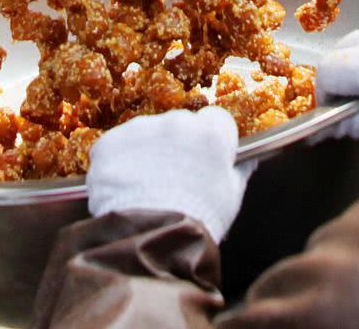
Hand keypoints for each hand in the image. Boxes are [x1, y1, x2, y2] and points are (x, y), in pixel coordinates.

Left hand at [86, 108, 254, 240]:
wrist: (152, 239)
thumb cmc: (200, 220)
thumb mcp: (231, 197)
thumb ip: (239, 171)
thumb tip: (248, 158)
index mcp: (210, 133)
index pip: (214, 120)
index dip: (209, 141)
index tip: (205, 158)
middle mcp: (175, 122)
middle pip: (178, 125)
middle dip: (177, 145)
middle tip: (174, 179)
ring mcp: (139, 130)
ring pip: (145, 134)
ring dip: (146, 153)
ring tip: (146, 189)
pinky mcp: (109, 143)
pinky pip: (116, 148)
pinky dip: (119, 164)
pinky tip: (124, 189)